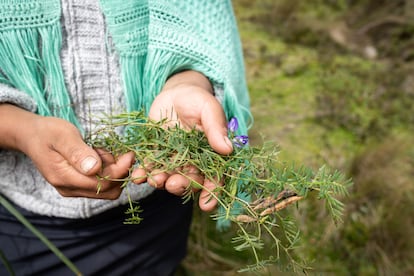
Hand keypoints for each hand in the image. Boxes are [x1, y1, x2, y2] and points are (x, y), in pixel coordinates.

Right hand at [0, 104, 133, 198]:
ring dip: (114, 171)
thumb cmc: (48, 132)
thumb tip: (94, 168)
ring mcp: (73, 190)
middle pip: (108, 190)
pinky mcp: (78, 186)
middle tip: (121, 151)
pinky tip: (99, 155)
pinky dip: (107, 171)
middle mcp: (69, 189)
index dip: (120, 170)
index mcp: (64, 178)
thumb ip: (78, 152)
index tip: (130, 154)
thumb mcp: (62, 136)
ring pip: (107, 189)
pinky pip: (100, 185)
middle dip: (120, 172)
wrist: (31, 136)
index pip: (102, 183)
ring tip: (103, 150)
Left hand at [131, 71, 232, 211]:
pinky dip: (144, 174)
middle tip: (174, 184)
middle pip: (190, 181)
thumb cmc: (197, 100)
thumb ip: (216, 128)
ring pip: (170, 177)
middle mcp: (194, 163)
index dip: (212, 192)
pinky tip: (138, 176)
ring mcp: (174, 161)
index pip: (215, 177)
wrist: (175, 93)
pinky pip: (150, 168)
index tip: (206, 204)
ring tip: (155, 179)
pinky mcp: (156, 155)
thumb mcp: (209, 109)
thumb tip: (227, 150)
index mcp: (212, 155)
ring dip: (162, 182)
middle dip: (182, 186)